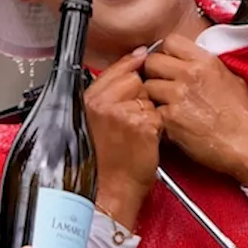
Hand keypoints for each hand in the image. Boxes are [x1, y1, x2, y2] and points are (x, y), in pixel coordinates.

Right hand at [85, 48, 162, 229]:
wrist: (110, 190)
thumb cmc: (103, 161)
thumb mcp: (94, 121)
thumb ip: (107, 94)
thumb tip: (133, 59)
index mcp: (88, 101)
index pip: (116, 69)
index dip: (132, 65)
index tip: (142, 57)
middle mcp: (104, 104)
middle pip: (136, 79)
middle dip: (141, 94)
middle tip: (133, 118)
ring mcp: (124, 113)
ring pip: (149, 96)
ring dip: (149, 111)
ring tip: (136, 133)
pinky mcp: (143, 125)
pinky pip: (159, 114)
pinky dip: (158, 126)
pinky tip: (145, 141)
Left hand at [143, 34, 247, 186]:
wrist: (246, 143)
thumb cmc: (242, 115)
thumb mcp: (232, 79)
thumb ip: (207, 67)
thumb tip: (193, 63)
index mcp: (205, 62)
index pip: (170, 42)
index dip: (166, 53)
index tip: (169, 64)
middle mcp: (189, 74)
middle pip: (151, 63)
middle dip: (153, 74)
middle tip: (161, 85)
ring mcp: (177, 96)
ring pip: (146, 87)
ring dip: (152, 97)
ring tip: (165, 107)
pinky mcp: (169, 119)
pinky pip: (150, 112)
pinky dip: (156, 118)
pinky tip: (168, 123)